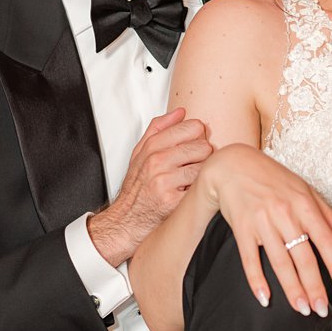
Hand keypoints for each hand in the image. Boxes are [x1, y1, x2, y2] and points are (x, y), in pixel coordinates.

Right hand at [89, 108, 211, 266]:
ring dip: (202, 173)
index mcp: (151, 148)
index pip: (191, 127)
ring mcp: (165, 182)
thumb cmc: (137, 186)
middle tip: (193, 166)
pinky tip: (189, 192)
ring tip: (190, 179)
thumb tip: (180, 111)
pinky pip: (201, 187)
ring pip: (204, 166)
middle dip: (202, 156)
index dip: (198, 136)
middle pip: (203, 146)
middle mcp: (157, 162)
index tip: (193, 145)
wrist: (127, 219)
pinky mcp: (173, 201)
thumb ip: (158, 129)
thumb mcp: (140, 153)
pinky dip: (199, 189)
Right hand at [198, 144, 331, 316]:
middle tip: (320, 309)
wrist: (234, 166)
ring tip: (301, 309)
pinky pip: (249, 259)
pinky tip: (265, 299)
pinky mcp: (241, 228)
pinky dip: (256, 280)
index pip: (326, 241)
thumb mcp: (305, 191)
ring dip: (291, 288)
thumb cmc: (274, 179)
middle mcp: (285, 214)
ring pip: (279, 262)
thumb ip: (329, 215)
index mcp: (305, 205)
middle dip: (314, 286)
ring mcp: (262, 222)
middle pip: (303, 257)